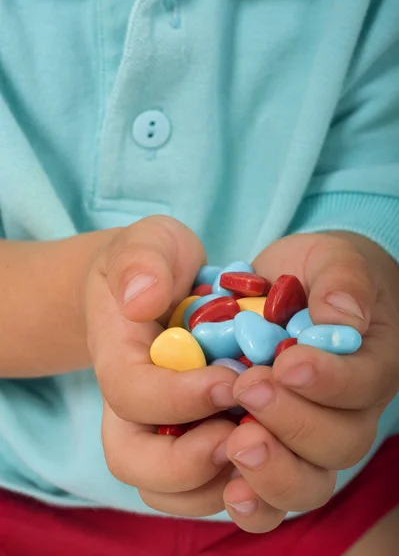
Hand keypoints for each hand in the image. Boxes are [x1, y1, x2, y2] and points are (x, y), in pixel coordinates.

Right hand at [85, 216, 239, 516]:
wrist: (162, 286)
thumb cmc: (157, 263)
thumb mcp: (147, 243)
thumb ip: (139, 262)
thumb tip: (141, 301)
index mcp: (117, 358)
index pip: (131, 395)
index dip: (178, 398)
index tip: (230, 381)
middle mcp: (133, 407)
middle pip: (135, 463)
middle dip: (188, 461)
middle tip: (240, 436)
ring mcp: (162, 430)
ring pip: (172, 491)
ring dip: (219, 483)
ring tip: (264, 447)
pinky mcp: (195, 440)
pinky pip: (207, 487)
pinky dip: (239, 486)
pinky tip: (275, 452)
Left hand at [222, 232, 398, 531]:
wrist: (297, 290)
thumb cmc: (321, 272)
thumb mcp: (336, 259)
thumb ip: (343, 280)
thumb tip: (342, 317)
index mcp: (371, 363)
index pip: (363, 385)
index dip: (328, 382)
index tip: (289, 363)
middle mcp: (347, 411)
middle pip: (338, 443)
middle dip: (293, 421)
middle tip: (249, 388)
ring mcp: (309, 437)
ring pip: (309, 480)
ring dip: (274, 470)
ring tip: (237, 442)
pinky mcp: (273, 447)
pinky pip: (272, 494)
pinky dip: (253, 501)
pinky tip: (229, 490)